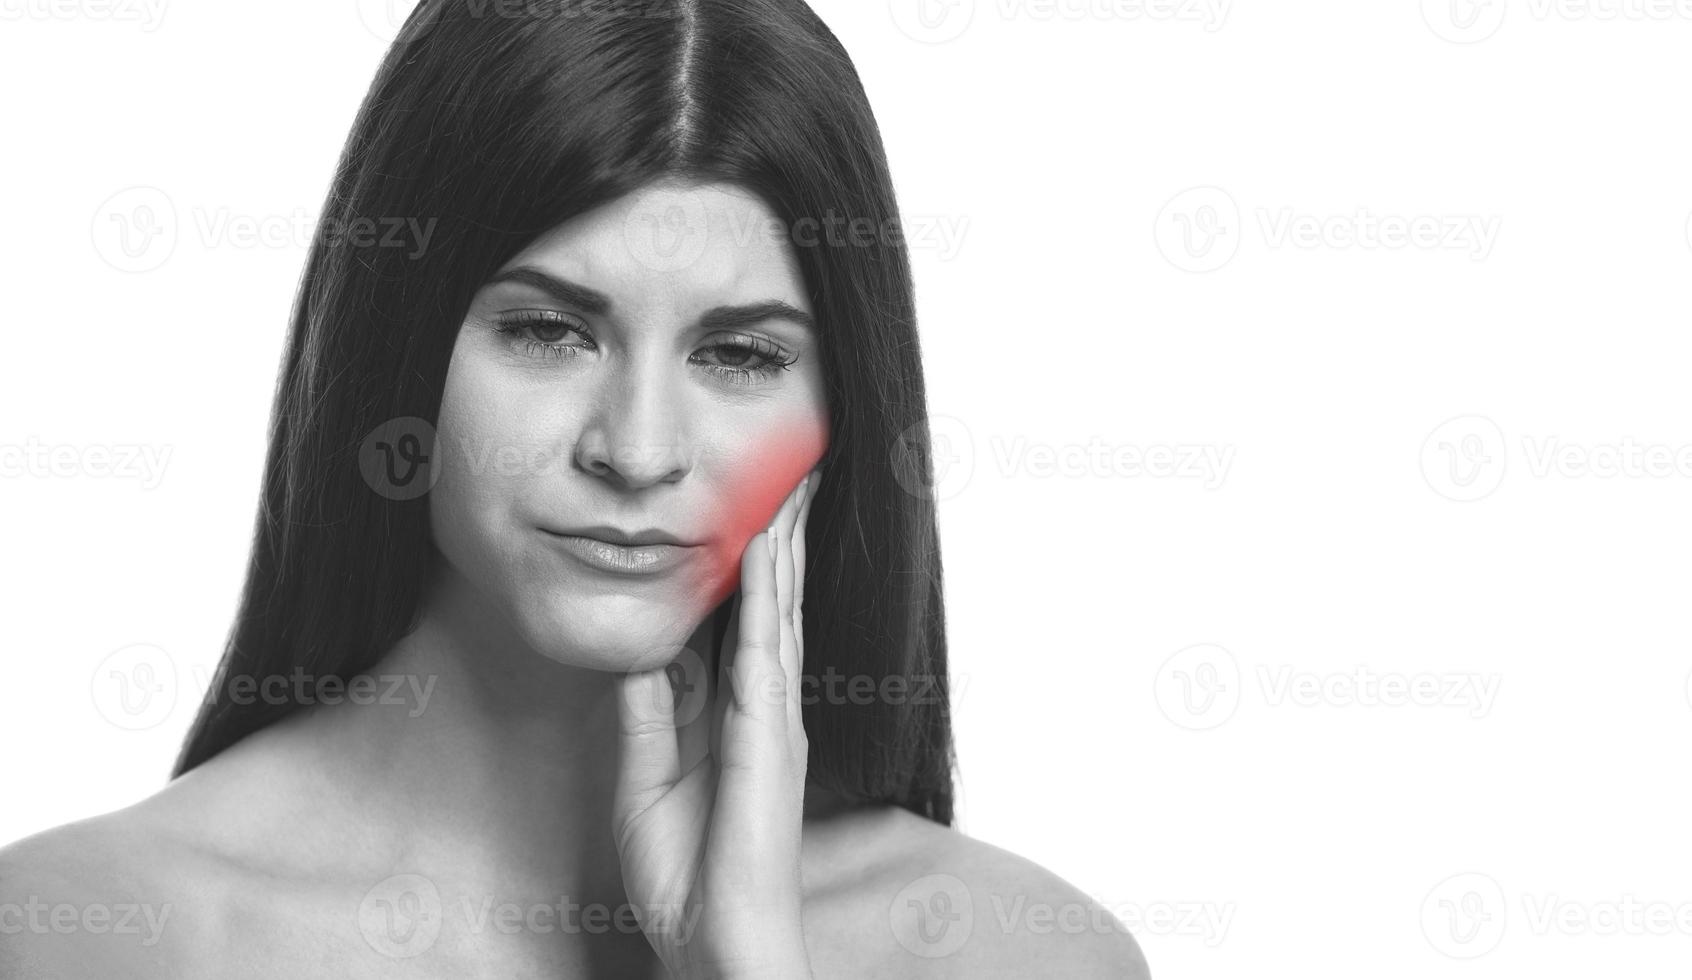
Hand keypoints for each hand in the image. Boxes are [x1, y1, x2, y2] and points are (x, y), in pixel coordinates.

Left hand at [614, 468, 820, 979]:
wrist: (715, 945)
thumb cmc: (689, 879)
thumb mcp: (646, 781)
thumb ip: (649, 716)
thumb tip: (644, 654)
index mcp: (739, 719)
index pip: (744, 625)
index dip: (751, 566)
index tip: (753, 512)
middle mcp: (765, 710)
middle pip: (775, 606)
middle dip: (785, 538)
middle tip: (797, 476)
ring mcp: (773, 720)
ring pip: (778, 613)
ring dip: (784, 547)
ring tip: (793, 488)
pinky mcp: (768, 736)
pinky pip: (762, 650)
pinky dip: (765, 596)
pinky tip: (765, 550)